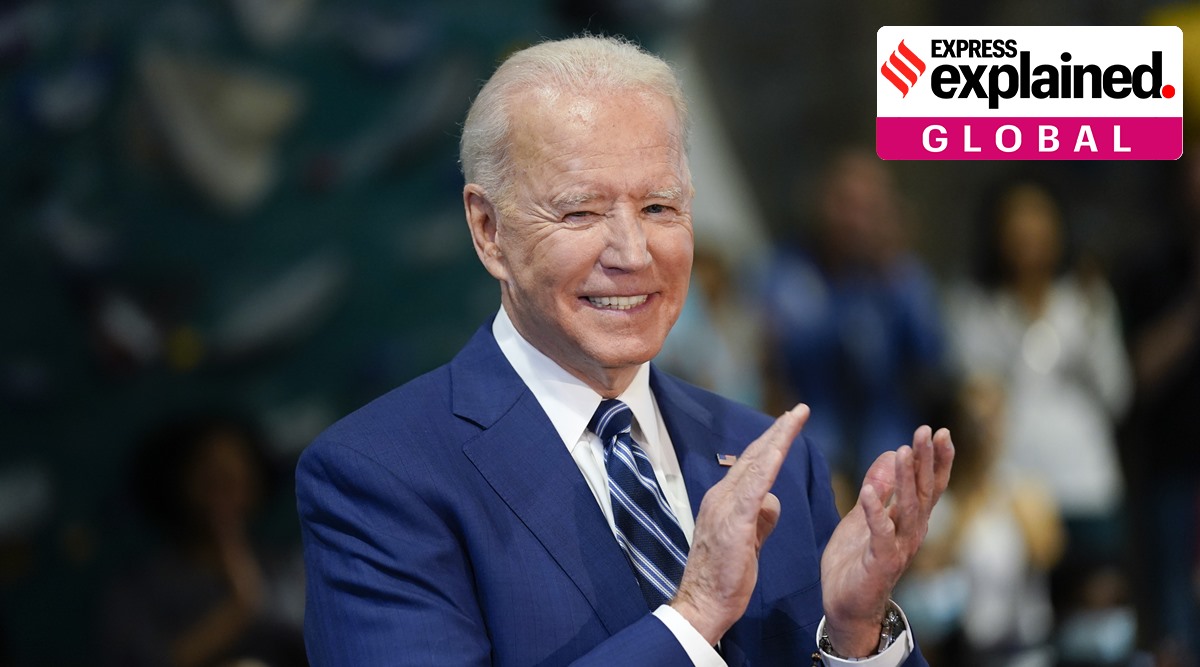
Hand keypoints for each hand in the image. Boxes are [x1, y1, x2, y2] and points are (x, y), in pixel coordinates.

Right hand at [671, 404, 809, 644]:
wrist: (702, 604)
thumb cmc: (724, 578)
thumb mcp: (747, 542)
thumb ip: (760, 519)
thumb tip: (773, 501)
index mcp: (725, 501)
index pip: (752, 465)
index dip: (771, 443)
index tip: (788, 425)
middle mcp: (721, 496)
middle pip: (754, 456)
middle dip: (777, 431)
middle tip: (799, 411)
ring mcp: (725, 507)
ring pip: (755, 464)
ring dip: (777, 439)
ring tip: (795, 419)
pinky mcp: (733, 522)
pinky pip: (754, 487)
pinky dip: (767, 465)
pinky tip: (780, 450)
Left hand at [820, 426, 953, 656]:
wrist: (846, 607)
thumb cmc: (857, 563)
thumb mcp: (864, 517)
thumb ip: (879, 489)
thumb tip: (890, 454)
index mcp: (909, 521)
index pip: (928, 485)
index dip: (935, 459)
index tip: (938, 432)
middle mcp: (911, 532)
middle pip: (924, 491)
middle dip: (926, 460)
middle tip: (927, 431)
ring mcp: (899, 547)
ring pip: (908, 508)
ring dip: (906, 479)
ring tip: (903, 450)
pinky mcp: (881, 562)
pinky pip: (880, 534)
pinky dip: (875, 512)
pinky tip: (868, 491)